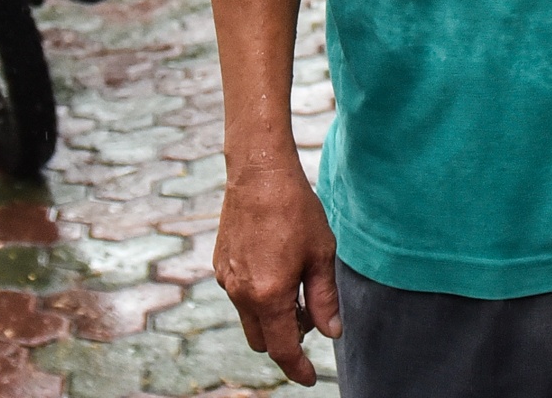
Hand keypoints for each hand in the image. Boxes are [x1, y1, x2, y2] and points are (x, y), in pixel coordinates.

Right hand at [214, 162, 341, 385]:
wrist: (259, 173)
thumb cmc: (295, 210)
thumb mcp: (321, 254)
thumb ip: (325, 298)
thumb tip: (331, 331)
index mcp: (269, 295)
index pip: (283, 349)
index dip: (297, 368)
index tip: (309, 378)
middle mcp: (241, 293)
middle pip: (262, 339)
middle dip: (287, 338)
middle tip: (312, 314)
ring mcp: (226, 280)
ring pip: (249, 318)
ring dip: (272, 317)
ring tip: (297, 286)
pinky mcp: (220, 265)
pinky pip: (239, 295)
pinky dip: (258, 297)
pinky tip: (277, 268)